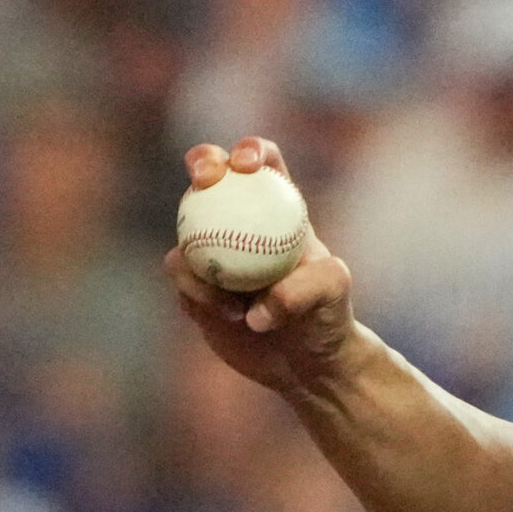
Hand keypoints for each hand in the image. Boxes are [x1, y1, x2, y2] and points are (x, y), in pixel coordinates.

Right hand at [163, 137, 363, 398]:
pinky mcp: (193, 282)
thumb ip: (303, 287)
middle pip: (212, 172)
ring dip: (201, 258)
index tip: (245, 166)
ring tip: (235, 304)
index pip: (264, 161)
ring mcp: (212, 248)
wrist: (305, 361)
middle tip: (205, 182)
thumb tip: (258, 306)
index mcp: (278, 208)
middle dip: (203, 161)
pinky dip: (198, 293)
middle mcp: (240, 219)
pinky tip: (228, 316)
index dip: (250, 150)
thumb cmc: (328, 317)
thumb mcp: (331, 293)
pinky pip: (181, 275)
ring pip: (186, 229)